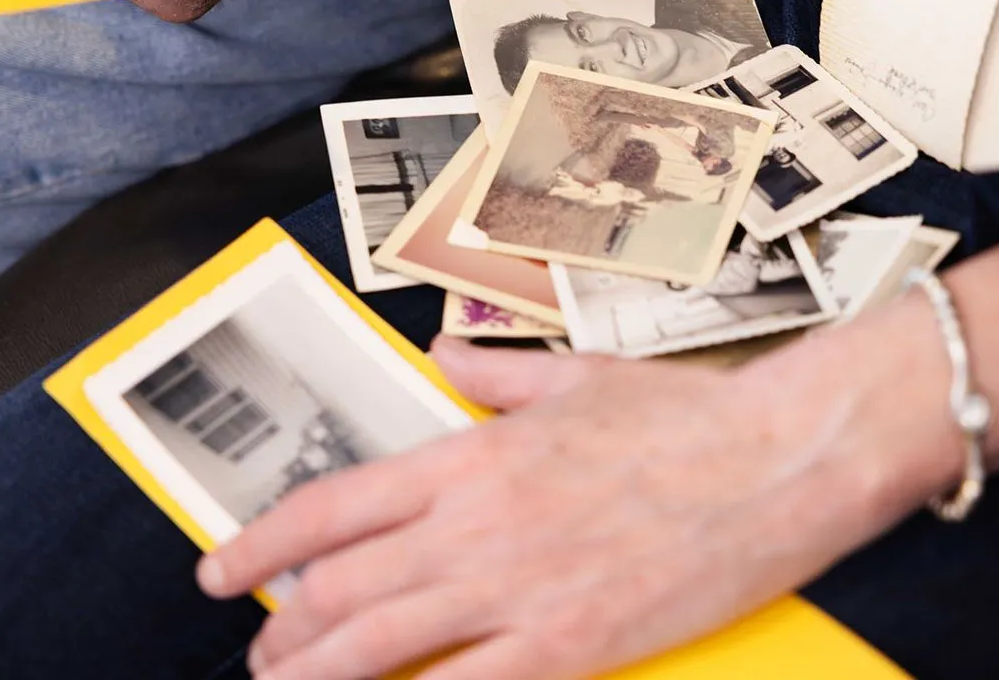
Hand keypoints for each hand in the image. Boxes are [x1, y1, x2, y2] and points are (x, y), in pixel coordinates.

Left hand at [197, 330, 963, 679]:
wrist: (777, 459)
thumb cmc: (684, 419)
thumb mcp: (575, 376)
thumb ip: (492, 372)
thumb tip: (443, 352)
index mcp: (472, 455)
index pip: (332, 504)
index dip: (260, 544)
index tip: (222, 570)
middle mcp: (478, 524)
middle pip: (340, 586)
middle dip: (282, 630)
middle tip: (261, 653)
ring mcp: (520, 589)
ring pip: (381, 646)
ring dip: (319, 676)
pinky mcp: (570, 643)